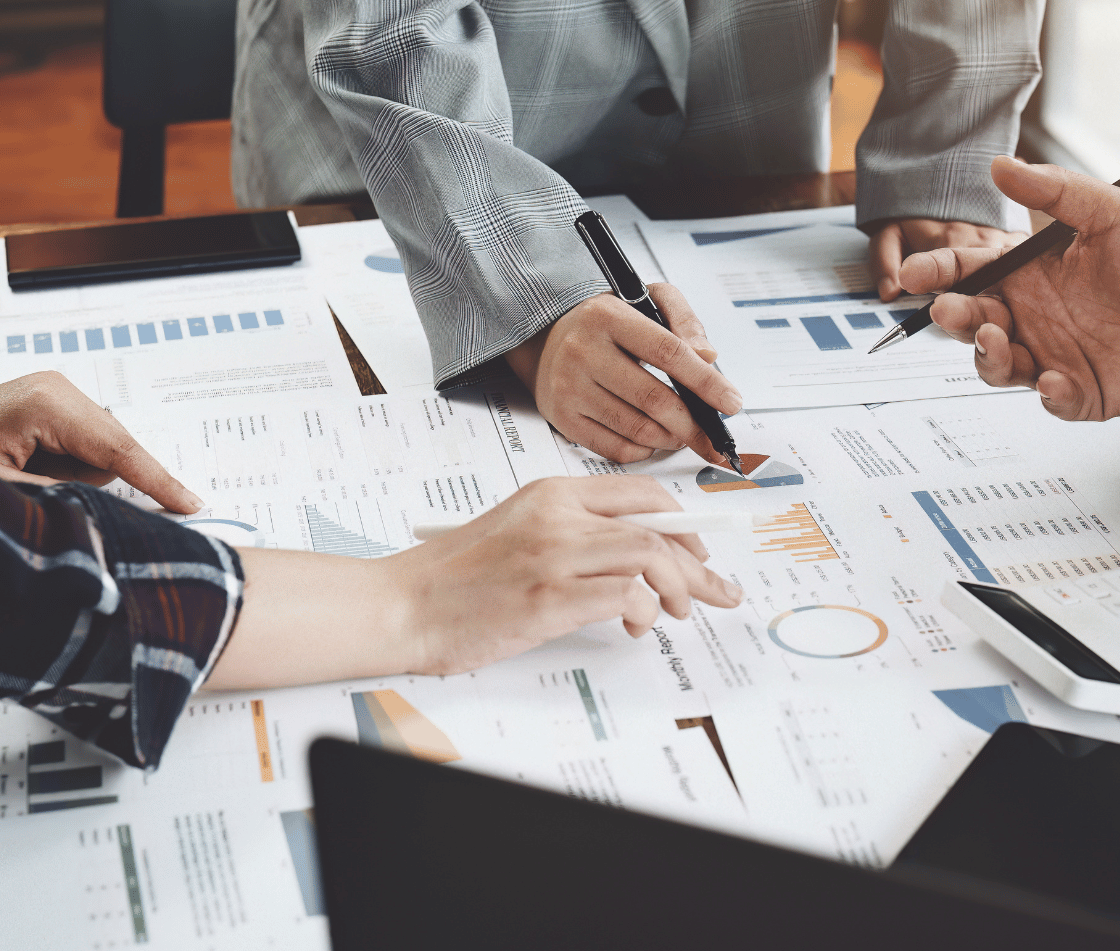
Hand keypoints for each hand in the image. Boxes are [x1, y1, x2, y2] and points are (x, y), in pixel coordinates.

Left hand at [0, 371, 201, 513]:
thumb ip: (57, 500)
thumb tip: (105, 521)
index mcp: (49, 404)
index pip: (119, 448)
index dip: (157, 480)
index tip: (191, 504)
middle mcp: (61, 390)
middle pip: (114, 449)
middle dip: (97, 481)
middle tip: (48, 494)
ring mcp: (60, 393)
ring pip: (101, 451)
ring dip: (78, 476)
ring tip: (27, 479)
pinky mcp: (55, 404)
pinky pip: (86, 446)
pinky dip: (71, 468)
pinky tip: (35, 471)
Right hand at [208, 476, 743, 687]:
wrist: (403, 603)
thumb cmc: (456, 575)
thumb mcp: (518, 528)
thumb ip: (571, 530)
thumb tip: (636, 554)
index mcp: (552, 493)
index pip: (640, 495)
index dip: (682, 524)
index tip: (698, 551)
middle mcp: (558, 516)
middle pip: (658, 529)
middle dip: (699, 565)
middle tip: (716, 591)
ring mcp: (554, 556)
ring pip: (650, 557)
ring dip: (679, 589)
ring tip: (677, 612)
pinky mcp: (548, 599)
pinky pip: (623, 596)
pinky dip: (642, 612)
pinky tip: (636, 626)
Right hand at [505, 286, 743, 464]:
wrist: (546, 339)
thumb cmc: (605, 322)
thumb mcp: (646, 300)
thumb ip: (683, 320)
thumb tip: (708, 356)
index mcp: (607, 316)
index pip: (668, 353)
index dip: (706, 382)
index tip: (731, 402)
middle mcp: (582, 351)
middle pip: (655, 400)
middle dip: (693, 425)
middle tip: (712, 437)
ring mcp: (569, 387)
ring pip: (637, 429)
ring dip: (670, 439)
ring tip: (682, 433)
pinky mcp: (562, 417)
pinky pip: (614, 448)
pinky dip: (643, 450)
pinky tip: (652, 439)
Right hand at [896, 156, 1119, 420]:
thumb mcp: (1108, 212)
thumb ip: (1054, 189)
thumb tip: (1000, 165)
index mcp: (1031, 274)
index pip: (971, 272)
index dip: (938, 272)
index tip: (914, 273)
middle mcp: (1033, 317)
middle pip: (973, 322)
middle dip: (954, 318)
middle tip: (952, 310)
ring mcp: (1052, 356)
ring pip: (998, 366)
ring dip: (987, 356)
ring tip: (998, 338)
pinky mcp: (1080, 392)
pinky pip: (1051, 400)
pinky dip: (1047, 394)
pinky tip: (1055, 379)